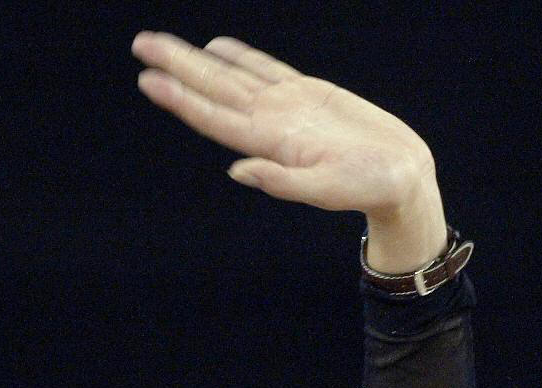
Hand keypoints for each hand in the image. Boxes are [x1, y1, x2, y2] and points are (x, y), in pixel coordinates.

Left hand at [132, 32, 448, 273]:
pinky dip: (239, 56)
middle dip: (177, 67)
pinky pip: (266, 69)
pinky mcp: (309, 94)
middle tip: (140, 44)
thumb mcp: (328, 190)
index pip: (215, 117)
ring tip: (163, 45)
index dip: (181, 98)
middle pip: (215, 88)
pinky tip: (217, 48)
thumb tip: (236, 171)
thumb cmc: (369, 189)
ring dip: (196, 60)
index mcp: (272, 143)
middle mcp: (272, 122)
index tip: (148, 80)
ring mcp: (288, 106)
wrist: (400, 179)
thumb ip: (283, 182)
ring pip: (233, 75)